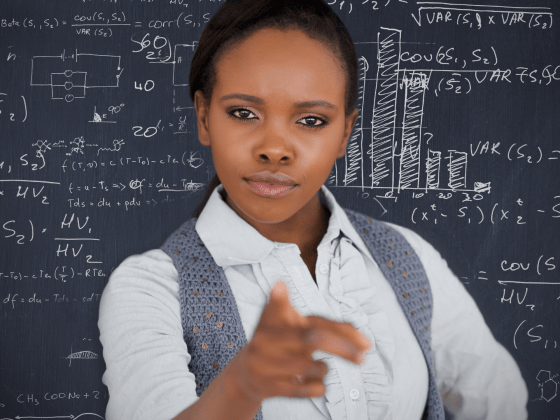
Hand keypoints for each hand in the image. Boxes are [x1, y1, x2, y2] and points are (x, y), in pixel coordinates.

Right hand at [229, 281, 370, 403]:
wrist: (244, 372)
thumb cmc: (278, 343)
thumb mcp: (294, 327)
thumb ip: (318, 321)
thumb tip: (331, 303)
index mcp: (278, 319)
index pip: (316, 322)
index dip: (343, 331)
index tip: (368, 343)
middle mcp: (269, 337)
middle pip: (312, 338)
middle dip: (342, 348)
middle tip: (363, 358)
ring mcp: (266, 362)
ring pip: (308, 367)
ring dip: (323, 369)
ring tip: (321, 368)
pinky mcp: (266, 384)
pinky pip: (299, 390)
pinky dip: (315, 388)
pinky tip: (318, 385)